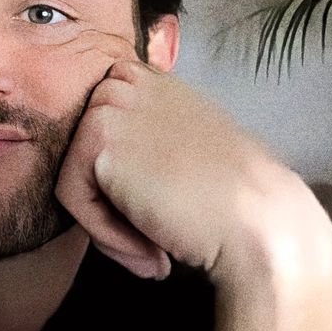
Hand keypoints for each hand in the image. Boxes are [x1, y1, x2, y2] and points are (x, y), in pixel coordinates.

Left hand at [55, 56, 315, 281]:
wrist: (261, 222)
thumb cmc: (232, 195)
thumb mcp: (189, 140)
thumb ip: (147, 135)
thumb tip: (110, 163)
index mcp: (147, 79)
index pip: (99, 133)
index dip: (119, 182)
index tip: (155, 209)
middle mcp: (124, 82)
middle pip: (81, 155)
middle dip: (109, 203)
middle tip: (152, 237)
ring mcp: (109, 106)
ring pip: (73, 177)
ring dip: (108, 225)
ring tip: (153, 247)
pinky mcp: (98, 139)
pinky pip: (70, 197)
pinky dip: (104, 235)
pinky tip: (150, 251)